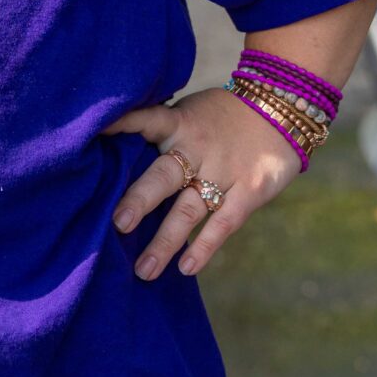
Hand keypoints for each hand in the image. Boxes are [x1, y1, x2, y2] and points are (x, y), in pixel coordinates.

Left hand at [104, 87, 303, 281]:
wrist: (284, 106)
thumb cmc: (225, 113)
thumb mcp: (192, 111)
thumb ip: (163, 131)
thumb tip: (116, 148)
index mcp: (179, 123)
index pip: (146, 120)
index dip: (120, 126)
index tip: (93, 136)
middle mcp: (197, 148)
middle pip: (163, 176)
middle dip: (140, 200)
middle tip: (117, 224)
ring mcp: (224, 171)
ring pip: (189, 210)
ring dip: (166, 241)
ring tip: (144, 270)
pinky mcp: (250, 190)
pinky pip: (223, 222)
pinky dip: (204, 246)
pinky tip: (185, 267)